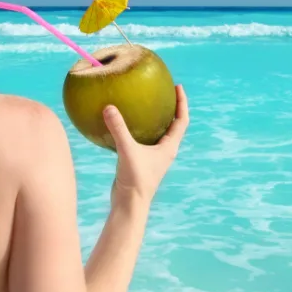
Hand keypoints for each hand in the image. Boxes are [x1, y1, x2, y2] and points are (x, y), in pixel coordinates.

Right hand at [105, 85, 188, 205]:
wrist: (129, 204)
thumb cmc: (135, 180)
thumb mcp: (127, 151)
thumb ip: (119, 129)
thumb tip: (109, 107)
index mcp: (169, 147)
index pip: (181, 121)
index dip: (182, 103)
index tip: (177, 87)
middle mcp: (164, 151)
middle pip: (172, 125)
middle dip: (169, 107)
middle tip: (161, 91)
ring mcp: (152, 157)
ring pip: (156, 132)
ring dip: (153, 118)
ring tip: (143, 103)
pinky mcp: (139, 161)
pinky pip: (139, 140)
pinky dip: (134, 129)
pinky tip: (120, 123)